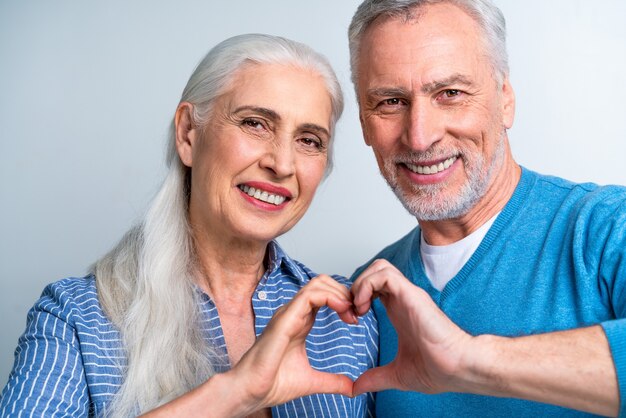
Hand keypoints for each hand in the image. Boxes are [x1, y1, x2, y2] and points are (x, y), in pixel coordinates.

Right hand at [227, 275, 357, 414]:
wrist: (252, 392)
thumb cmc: (273, 384)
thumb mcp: (312, 381)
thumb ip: (332, 382)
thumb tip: (352, 388)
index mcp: (300, 322)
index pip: (324, 296)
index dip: (344, 301)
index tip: (356, 319)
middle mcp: (294, 313)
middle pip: (322, 283)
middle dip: (344, 293)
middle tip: (357, 313)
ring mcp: (288, 313)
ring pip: (317, 284)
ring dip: (339, 293)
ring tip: (351, 311)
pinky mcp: (285, 319)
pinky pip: (309, 295)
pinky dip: (330, 297)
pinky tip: (342, 310)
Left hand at [351, 259, 473, 395]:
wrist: (460, 368)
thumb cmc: (439, 370)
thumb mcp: (397, 375)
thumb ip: (375, 378)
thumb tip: (356, 389)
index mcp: (399, 311)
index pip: (374, 287)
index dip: (357, 297)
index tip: (351, 320)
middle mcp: (403, 299)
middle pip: (375, 270)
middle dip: (356, 286)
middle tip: (351, 311)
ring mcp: (408, 294)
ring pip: (379, 267)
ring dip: (361, 283)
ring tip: (359, 308)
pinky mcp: (412, 294)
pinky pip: (384, 275)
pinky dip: (368, 285)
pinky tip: (365, 307)